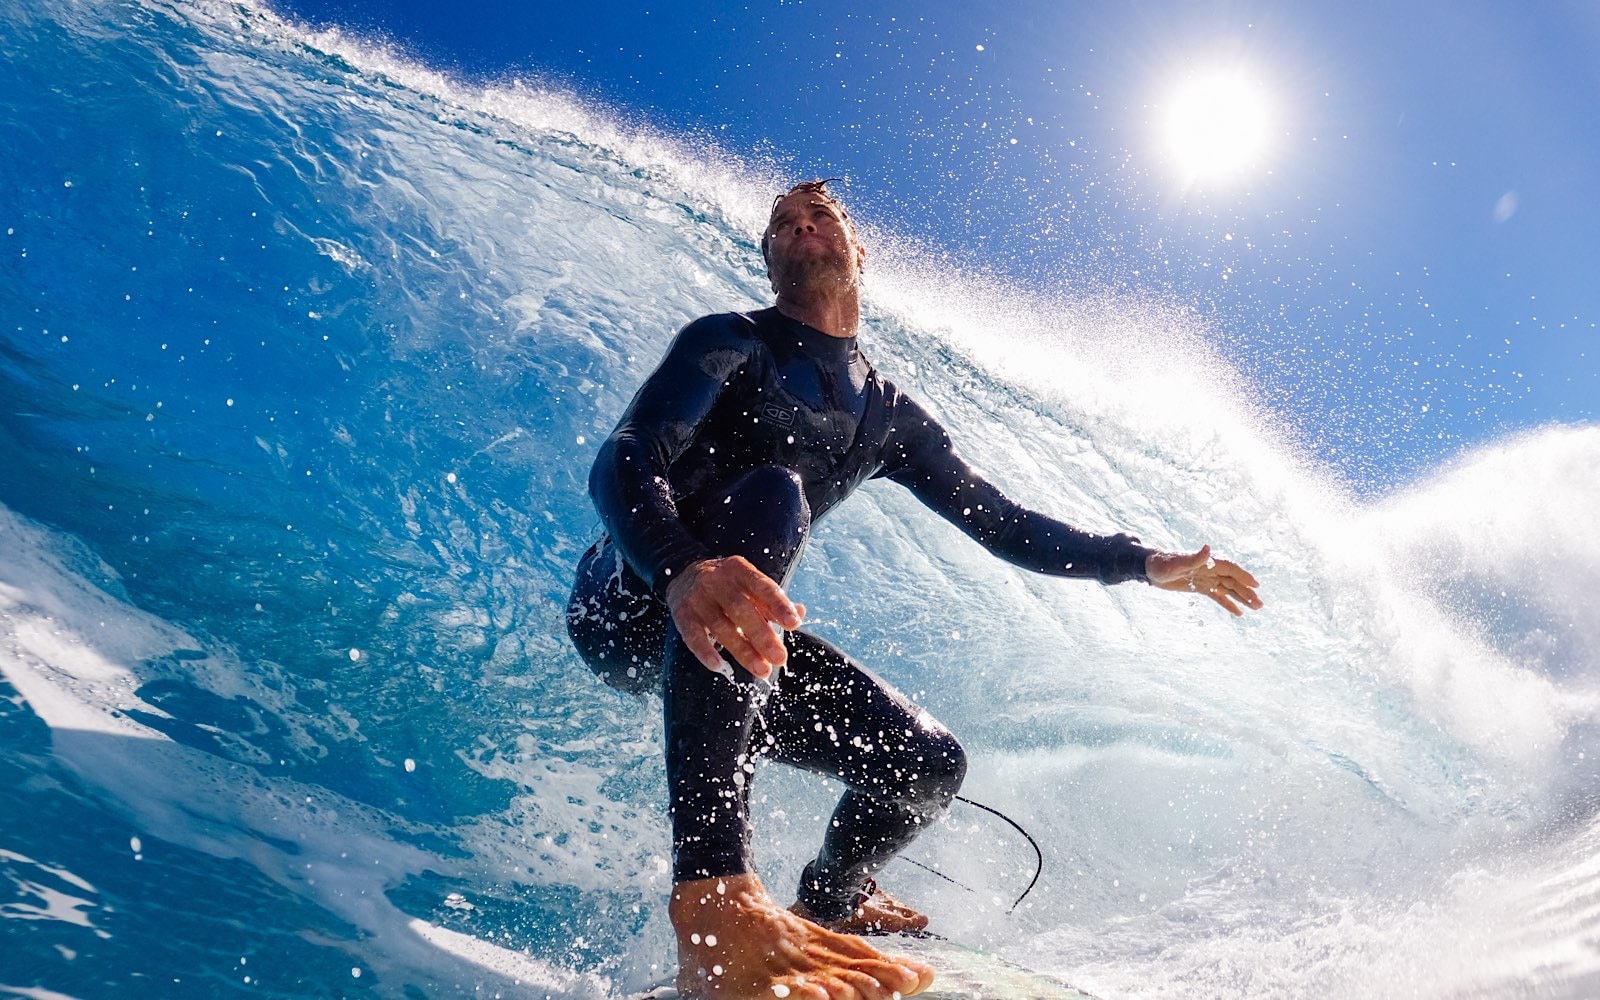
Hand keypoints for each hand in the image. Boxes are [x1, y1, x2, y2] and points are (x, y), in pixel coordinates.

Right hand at [664, 557, 805, 679]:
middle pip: (741, 609)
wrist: (684, 573)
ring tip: (763, 670)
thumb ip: (772, 601)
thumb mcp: (749, 584)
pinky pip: (693, 636)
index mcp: (739, 570)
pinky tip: (719, 666)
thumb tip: (799, 613)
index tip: (794, 624)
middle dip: (763, 636)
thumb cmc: (728, 585)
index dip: (778, 605)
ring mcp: (698, 598)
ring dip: (743, 651)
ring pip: (721, 627)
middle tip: (780, 658)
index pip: (762, 586)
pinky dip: (705, 652)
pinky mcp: (682, 614)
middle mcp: (717, 581)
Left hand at [1146, 545, 1262, 616]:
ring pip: (1228, 589)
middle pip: (1233, 581)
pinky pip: (1217, 596)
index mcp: (1207, 562)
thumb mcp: (1177, 562)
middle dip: (1247, 592)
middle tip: (1260, 604)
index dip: (1243, 576)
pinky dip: (1228, 603)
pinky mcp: (1199, 587)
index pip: (1230, 569)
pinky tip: (1239, 612)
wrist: (1148, 569)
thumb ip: (1194, 558)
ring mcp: (1205, 578)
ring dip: (1242, 598)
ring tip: (1256, 607)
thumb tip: (1208, 548)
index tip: (1256, 585)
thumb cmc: (1161, 564)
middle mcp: (1209, 569)